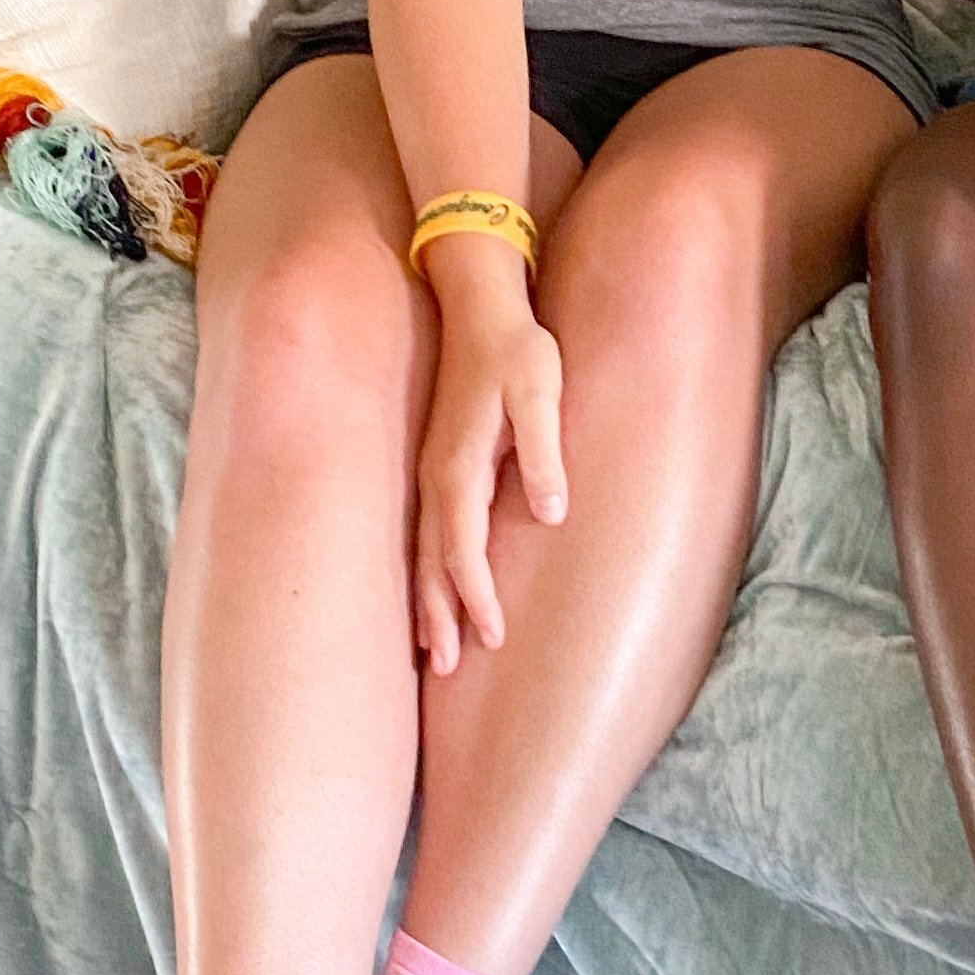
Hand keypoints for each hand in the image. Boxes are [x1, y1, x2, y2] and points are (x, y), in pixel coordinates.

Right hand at [413, 247, 567, 675]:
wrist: (478, 306)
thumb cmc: (517, 350)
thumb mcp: (541, 392)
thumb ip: (543, 452)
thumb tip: (551, 513)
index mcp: (461, 468)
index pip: (464, 551)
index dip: (476, 599)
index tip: (492, 639)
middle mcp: (437, 478)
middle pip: (433, 563)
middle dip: (440, 617)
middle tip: (445, 668)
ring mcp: (431, 471)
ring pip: (423, 551)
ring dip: (427, 601)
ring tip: (431, 651)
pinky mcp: (436, 463)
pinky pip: (424, 532)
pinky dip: (424, 570)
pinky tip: (430, 589)